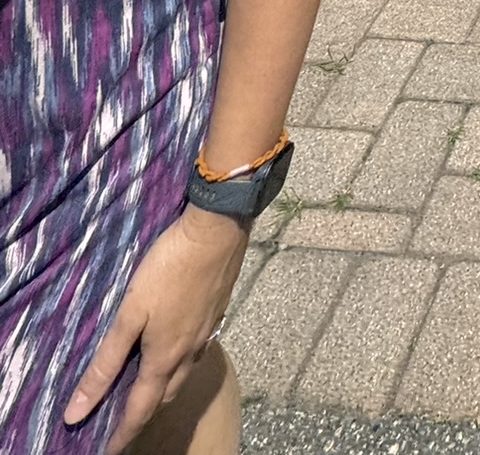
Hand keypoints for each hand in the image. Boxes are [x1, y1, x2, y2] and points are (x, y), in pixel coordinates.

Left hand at [64, 206, 247, 452]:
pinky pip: (196, 351)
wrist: (217, 231)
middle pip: (164, 396)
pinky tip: (174, 346)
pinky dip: (180, 362)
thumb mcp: (129, 314)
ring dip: (163, 388)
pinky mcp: (216, 312)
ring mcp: (207, 332)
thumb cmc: (168, 269)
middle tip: (122, 419)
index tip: (108, 449)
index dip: (123, 433)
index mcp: (164, 358)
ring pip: (183, 374)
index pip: (140, 409)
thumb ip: (106, 362)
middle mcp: (189, 352)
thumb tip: (78, 409)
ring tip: (145, 387)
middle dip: (144, 413)